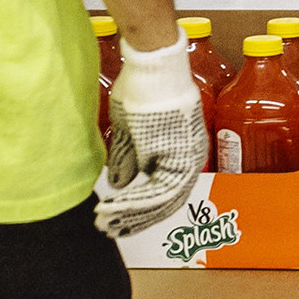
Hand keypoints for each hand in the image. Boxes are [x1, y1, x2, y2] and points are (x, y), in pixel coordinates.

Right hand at [97, 35, 209, 239]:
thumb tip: (120, 184)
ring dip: (131, 215)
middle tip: (110, 229)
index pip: (165, 191)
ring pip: (162, 201)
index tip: (118, 219)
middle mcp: (191, 158)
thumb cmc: (144, 89)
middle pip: (166, 201)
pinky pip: (158, 191)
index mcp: (182, 151)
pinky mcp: (180, 157)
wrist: (153, 68)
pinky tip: (112, 208)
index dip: (140, 209)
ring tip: (106, 223)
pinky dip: (133, 203)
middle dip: (135, 219)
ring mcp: (188, 158)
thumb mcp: (131, 129)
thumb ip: (128, 158)